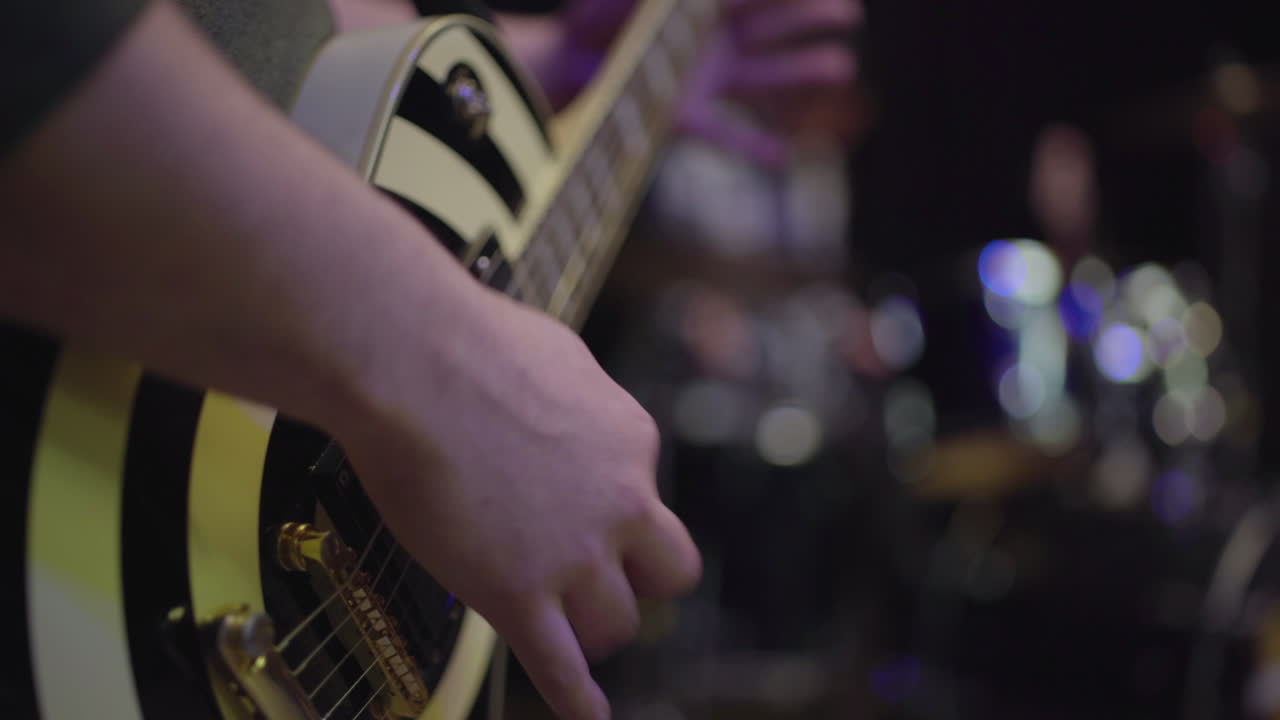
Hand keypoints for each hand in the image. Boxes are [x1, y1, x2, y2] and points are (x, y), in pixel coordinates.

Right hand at [338, 288, 701, 719]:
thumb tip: (569, 402)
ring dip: (591, 628)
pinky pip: (561, 669)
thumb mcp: (560, 353)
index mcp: (630, 443)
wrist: (413, 362)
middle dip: (635, 582)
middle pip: (665, 577)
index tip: (580, 511)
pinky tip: (587, 715)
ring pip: (615, 625)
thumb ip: (579, 396)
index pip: (647, 499)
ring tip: (562, 626)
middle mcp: (620, 504)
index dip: (611, 511)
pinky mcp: (519, 595)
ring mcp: (573, 556)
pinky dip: (578, 701)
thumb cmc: (470, 342)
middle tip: (601, 582)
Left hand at [501, 0, 862, 165]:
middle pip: (769, 26)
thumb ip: (638, 1)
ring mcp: (703, 80)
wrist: (562, 69)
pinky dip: (753, 146)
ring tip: (843, 66)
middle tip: (851, 13)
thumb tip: (677, 0)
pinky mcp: (685, 116)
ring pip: (762, 74)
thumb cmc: (588, 24)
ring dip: (801, 70)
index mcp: (697, 7)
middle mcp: (709, 42)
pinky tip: (784, 157)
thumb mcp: (610, 3)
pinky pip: (726, 133)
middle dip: (809, 17)